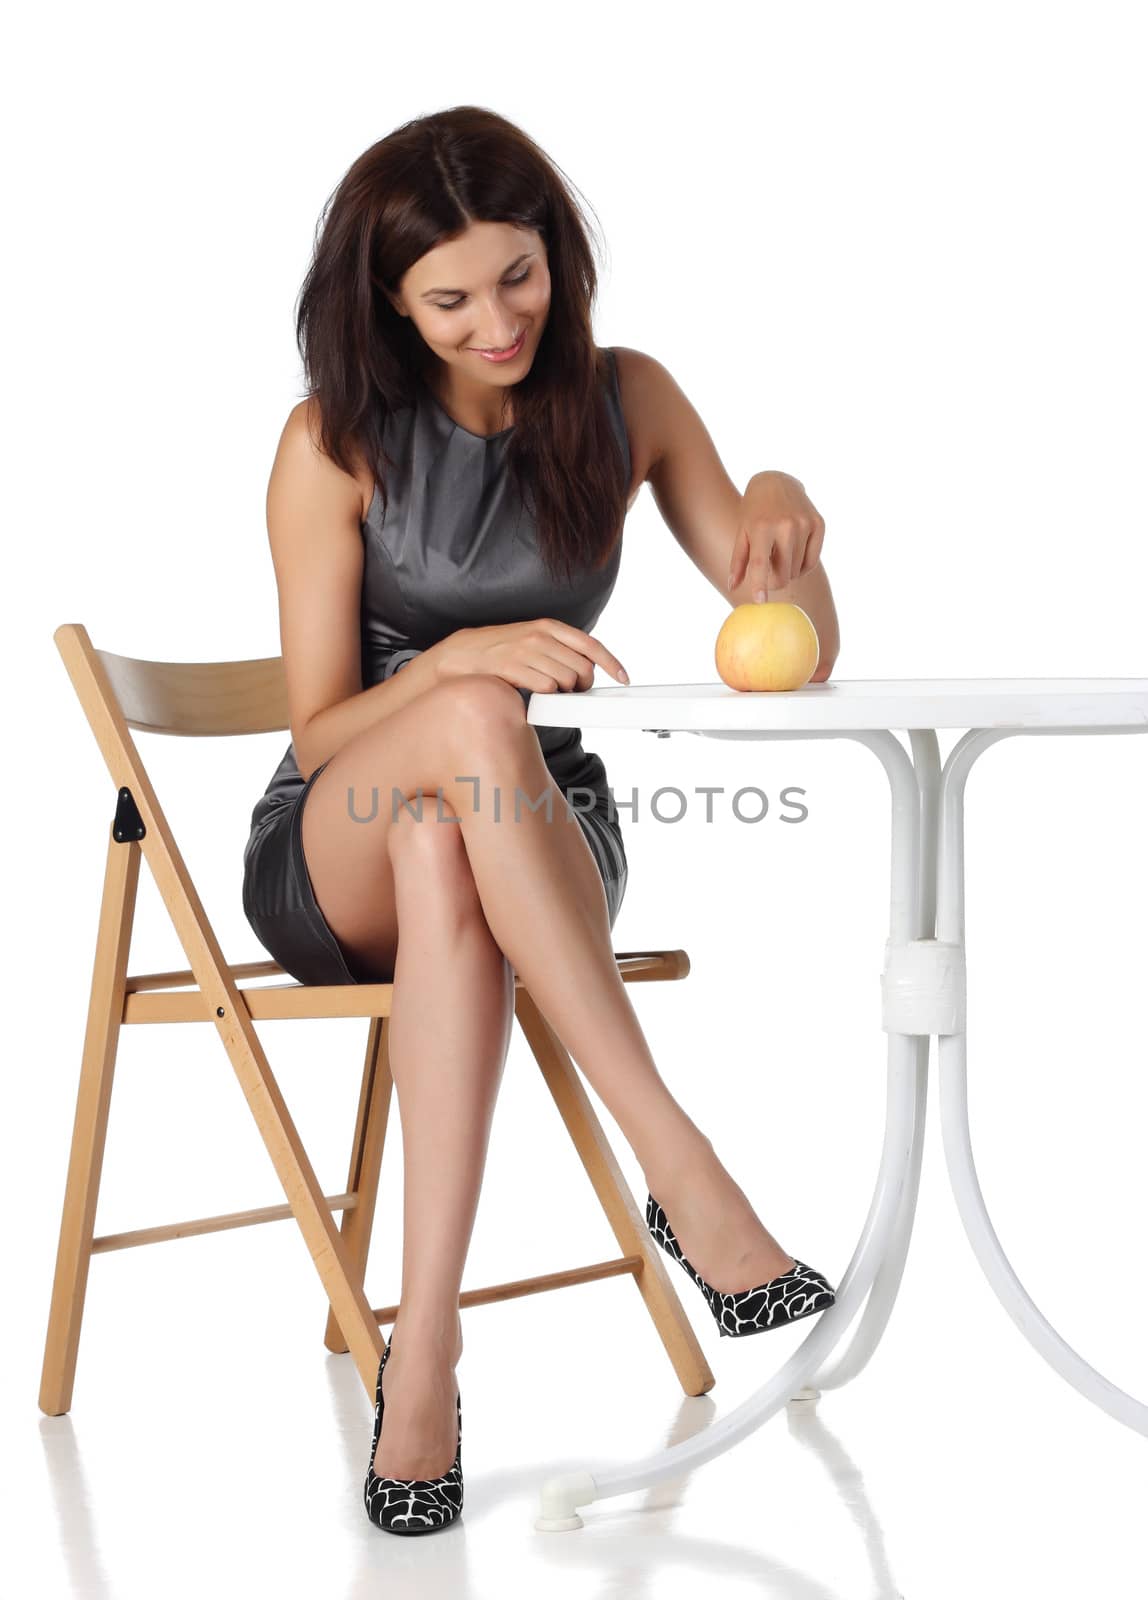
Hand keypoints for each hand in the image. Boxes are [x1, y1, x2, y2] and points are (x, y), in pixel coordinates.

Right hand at [434, 619, 629, 692]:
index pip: (591, 645)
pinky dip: (546, 696)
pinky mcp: (513, 668)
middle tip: (571, 690)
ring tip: (549, 690)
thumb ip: (560, 648)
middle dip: (582, 685)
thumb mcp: (534, 639)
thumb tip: (589, 666)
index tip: (623, 678)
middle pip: (582, 668)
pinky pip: (546, 688)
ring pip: (566, 680)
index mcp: (549, 626)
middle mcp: (540, 636)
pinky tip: (535, 693)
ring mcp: (525, 651)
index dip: (611, 664)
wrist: (462, 654)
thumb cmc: (502, 649)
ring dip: (563, 693)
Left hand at [728, 472, 825, 600]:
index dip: (760, 584)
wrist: (776, 482)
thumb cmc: (754, 512)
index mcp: (761, 527)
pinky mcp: (819, 523)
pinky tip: (794, 554)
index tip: (759, 601)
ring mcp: (805, 524)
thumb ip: (738, 561)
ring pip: (797, 570)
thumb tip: (733, 587)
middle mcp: (786, 525)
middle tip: (769, 577)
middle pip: (783, 573)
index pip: (760, 563)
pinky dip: (802, 566)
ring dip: (788, 571)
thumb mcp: (742, 532)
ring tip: (780, 555)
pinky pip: (812, 561)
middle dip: (775, 582)